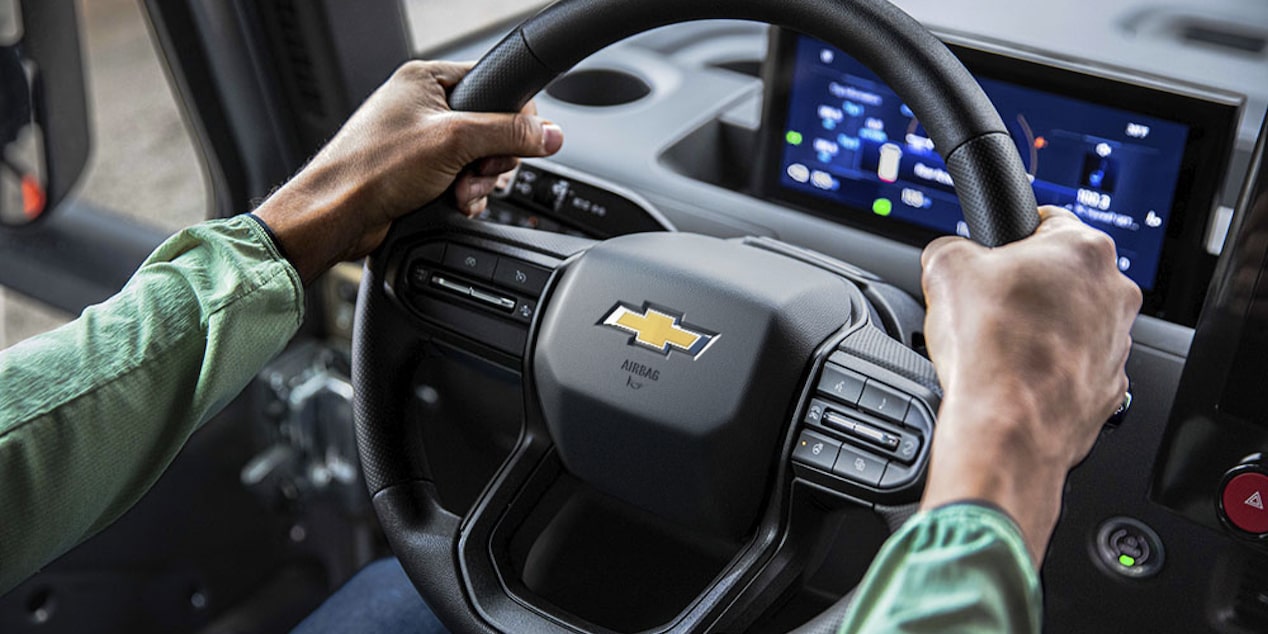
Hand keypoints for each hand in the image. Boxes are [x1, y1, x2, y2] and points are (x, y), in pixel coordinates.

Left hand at [255, 60, 564, 282]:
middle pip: (493, 127)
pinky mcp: (421, 174)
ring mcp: (423, 142)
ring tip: (461, 191)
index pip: (495, 85)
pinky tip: (454, 203)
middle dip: (493, 159)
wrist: (337, 215)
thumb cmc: (372, 168)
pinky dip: (466, 195)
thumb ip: (508, 134)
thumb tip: (550, 134)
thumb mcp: (454, 142)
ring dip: (480, 182)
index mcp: (427, 80)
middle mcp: (424, 107)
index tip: (515, 143)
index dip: (513, 118)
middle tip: (477, 171)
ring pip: (480, 159)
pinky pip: (464, 180)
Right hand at [918, 206, 1140, 563]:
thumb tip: (948, 256)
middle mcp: (1115, 292)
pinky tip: (1016, 377)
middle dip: (1028, 288)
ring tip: (999, 346)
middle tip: (989, 306)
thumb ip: (950, 248)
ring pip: (1072, 323)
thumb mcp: (945, 267)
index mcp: (1084, 250)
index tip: (996, 256)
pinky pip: (1075, 367)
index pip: (1049, 223)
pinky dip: (1049, 370)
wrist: (1007, 426)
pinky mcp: (1110, 387)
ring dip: (1041, 329)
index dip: (1012, 239)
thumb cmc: (990, 349)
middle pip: (1063, 276)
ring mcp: (1117, 343)